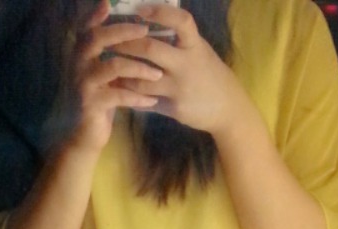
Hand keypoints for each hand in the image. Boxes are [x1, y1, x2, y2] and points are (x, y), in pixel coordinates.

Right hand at [67, 0, 162, 154]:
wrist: (84, 135)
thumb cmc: (100, 101)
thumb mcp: (103, 74)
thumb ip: (111, 54)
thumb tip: (139, 31)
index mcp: (81, 53)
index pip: (87, 26)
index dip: (97, 13)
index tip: (111, 2)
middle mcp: (77, 64)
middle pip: (98, 38)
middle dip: (125, 31)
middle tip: (147, 30)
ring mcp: (83, 84)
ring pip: (113, 66)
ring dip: (139, 68)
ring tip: (158, 74)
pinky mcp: (91, 104)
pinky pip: (118, 95)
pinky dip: (137, 97)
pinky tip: (152, 101)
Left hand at [112, 3, 234, 134]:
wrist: (227, 108)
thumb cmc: (210, 73)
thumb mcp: (199, 51)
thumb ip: (179, 39)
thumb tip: (153, 18)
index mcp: (195, 46)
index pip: (180, 22)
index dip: (160, 13)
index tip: (141, 10)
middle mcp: (187, 65)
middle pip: (150, 49)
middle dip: (126, 44)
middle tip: (110, 41)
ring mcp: (179, 89)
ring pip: (142, 80)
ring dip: (123, 73)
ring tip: (110, 67)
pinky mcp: (173, 108)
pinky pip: (146, 101)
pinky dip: (131, 95)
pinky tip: (119, 90)